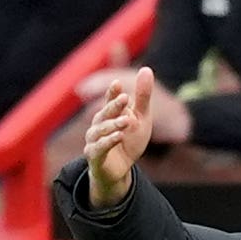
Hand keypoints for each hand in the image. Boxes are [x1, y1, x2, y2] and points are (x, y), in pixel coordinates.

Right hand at [81, 67, 156, 207]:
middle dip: (114, 105)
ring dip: (113, 124)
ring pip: (100, 130)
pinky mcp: (94, 156)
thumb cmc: (129, 141)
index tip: (118, 83)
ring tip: (126, 121)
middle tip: (126, 98)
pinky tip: (118, 136)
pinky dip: (108, 141)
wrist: (120, 171)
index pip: (110, 100)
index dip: (113, 92)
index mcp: (109, 114)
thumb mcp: (141, 118)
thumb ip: (142, 97)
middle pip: (105, 112)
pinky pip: (99, 147)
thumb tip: (146, 68)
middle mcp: (98, 125)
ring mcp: (94, 140)